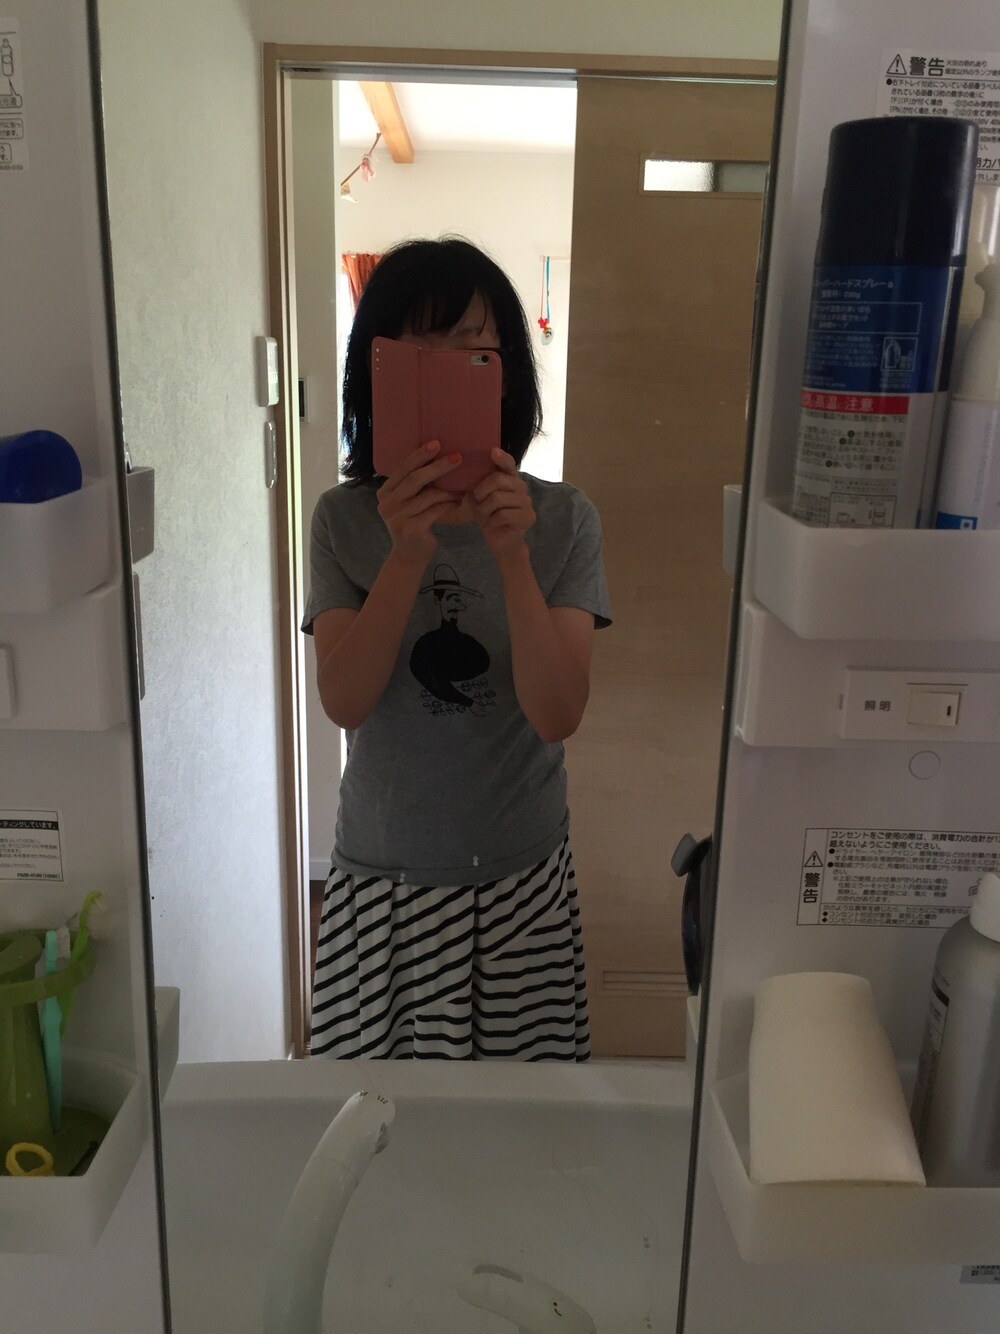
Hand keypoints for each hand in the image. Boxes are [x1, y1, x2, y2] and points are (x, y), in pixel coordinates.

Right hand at [377, 441, 462, 566]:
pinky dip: (449, 504)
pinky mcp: (411, 529)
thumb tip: (440, 457)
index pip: (402, 469)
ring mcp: (397, 517)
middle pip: (414, 479)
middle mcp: (387, 504)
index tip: (437, 443)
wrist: (409, 556)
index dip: (419, 455)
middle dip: (438, 467)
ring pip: (428, 496)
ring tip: (463, 486)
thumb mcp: (410, 502)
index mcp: (385, 493)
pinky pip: (435, 510)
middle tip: (457, 458)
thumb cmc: (414, 523)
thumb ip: (416, 485)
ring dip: (449, 489)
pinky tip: (459, 501)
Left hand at [469, 448, 535, 557]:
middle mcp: (521, 487)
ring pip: (498, 498)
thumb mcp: (478, 497)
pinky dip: (492, 521)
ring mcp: (527, 502)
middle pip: (498, 479)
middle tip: (478, 502)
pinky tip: (493, 524)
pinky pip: (503, 514)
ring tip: (485, 516)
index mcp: (510, 478)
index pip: (508, 463)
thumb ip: (475, 482)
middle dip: (481, 491)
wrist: (501, 541)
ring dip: (484, 509)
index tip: (492, 452)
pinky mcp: (528, 517)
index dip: (501, 457)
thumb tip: (461, 468)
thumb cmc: (489, 516)